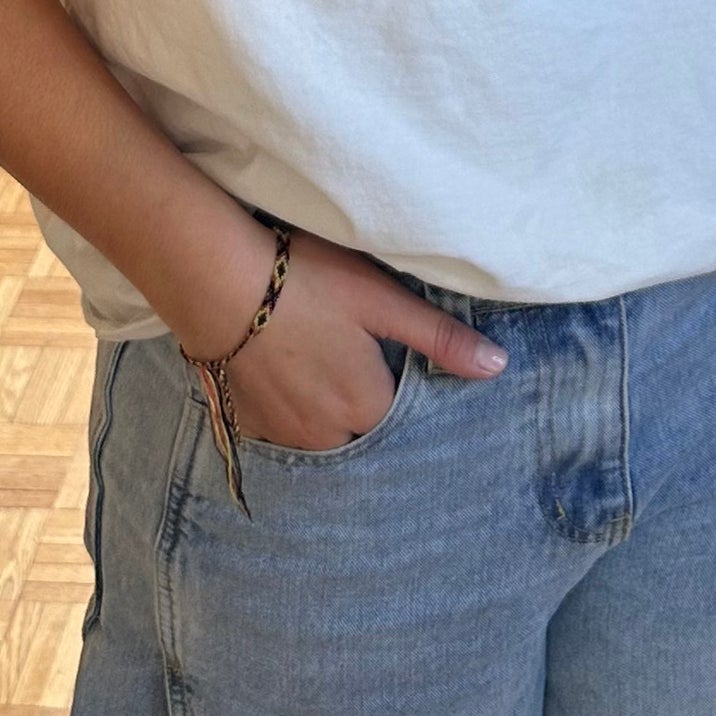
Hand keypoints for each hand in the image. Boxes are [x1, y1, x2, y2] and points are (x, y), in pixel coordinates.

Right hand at [185, 230, 505, 451]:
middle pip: (363, 430)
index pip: (403, 419)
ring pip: (324, 434)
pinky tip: (289, 375)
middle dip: (368, 406)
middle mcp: (326, 433)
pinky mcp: (248, 419)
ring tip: (325, 367)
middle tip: (357, 361)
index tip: (397, 368)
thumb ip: (439, 339)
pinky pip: (284, 429)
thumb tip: (497, 367)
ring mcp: (283, 431)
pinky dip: (293, 410)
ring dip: (331, 412)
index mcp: (366, 406)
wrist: (218, 281)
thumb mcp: (382, 301)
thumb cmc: (307, 282)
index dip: (404, 392)